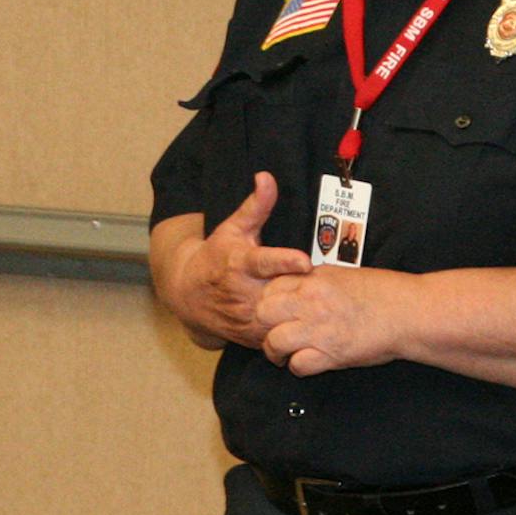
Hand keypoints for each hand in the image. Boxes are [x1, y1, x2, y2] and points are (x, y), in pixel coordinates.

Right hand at [160, 174, 310, 347]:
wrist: (188, 295)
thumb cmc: (217, 256)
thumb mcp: (233, 228)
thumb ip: (256, 205)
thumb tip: (267, 176)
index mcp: (240, 263)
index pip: (264, 262)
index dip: (284, 262)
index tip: (305, 261)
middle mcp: (243, 293)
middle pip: (279, 293)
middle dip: (302, 291)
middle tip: (327, 287)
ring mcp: (246, 318)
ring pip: (281, 319)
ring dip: (302, 313)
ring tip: (325, 305)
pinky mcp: (252, 337)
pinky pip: (280, 338)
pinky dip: (297, 333)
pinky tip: (316, 325)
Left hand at [257, 266, 403, 376]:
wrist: (409, 312)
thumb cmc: (384, 292)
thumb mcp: (343, 275)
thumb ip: (316, 280)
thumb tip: (298, 286)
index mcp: (314, 279)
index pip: (270, 287)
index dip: (269, 301)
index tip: (276, 311)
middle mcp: (312, 301)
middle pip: (263, 312)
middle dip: (265, 325)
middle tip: (274, 333)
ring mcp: (320, 328)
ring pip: (274, 341)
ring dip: (276, 351)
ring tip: (285, 354)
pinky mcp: (331, 354)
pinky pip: (298, 365)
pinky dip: (299, 368)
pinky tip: (308, 363)